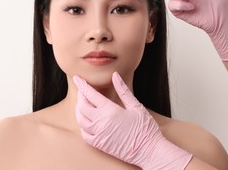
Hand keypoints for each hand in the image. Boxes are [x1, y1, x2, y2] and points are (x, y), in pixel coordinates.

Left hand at [73, 72, 191, 168]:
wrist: (149, 151)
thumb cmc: (145, 128)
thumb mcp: (136, 106)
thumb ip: (123, 90)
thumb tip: (115, 76)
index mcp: (110, 110)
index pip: (90, 94)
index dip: (82, 85)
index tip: (77, 78)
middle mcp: (101, 122)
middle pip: (82, 106)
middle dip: (81, 96)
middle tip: (82, 90)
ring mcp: (99, 134)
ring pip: (80, 120)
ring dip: (79, 110)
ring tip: (83, 103)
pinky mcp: (100, 145)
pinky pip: (84, 134)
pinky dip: (82, 126)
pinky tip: (86, 121)